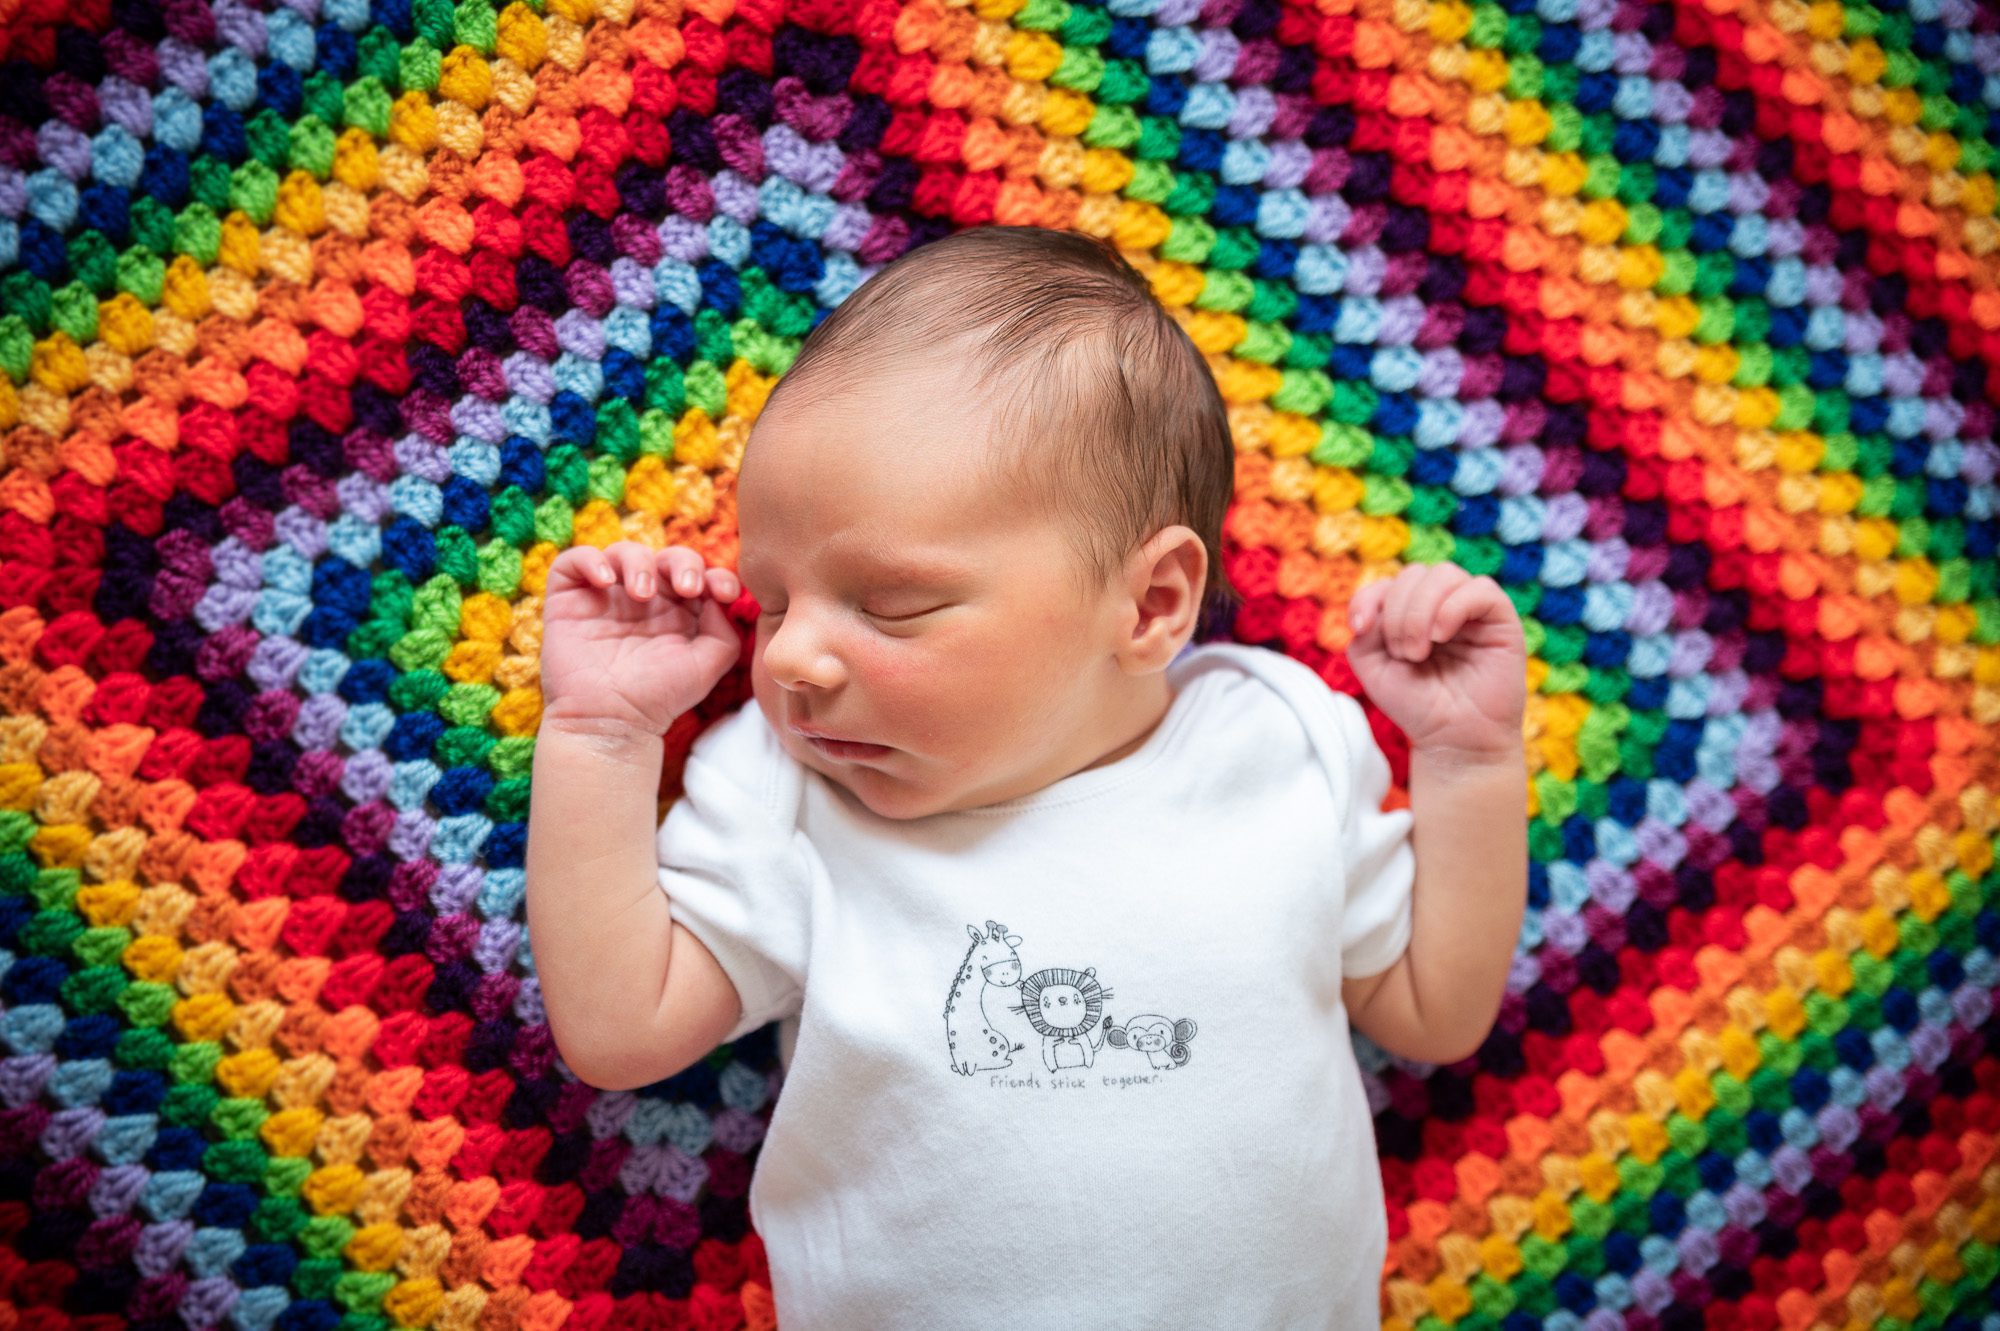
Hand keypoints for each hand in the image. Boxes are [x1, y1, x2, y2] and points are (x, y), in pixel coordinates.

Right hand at [539, 540, 742, 739]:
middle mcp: (644, 599)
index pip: (699, 575)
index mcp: (677, 611)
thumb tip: (720, 598)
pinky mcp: (570, 598)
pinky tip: (607, 582)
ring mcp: (607, 596)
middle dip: (682, 563)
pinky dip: (591, 560)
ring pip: (624, 552)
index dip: (715, 574)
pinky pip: (574, 560)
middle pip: (666, 557)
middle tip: (686, 587)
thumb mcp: (707, 665)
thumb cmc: (659, 697)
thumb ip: (724, 631)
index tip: (723, 591)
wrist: (611, 721)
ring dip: (639, 563)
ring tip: (642, 594)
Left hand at [1345, 562, 1525, 762]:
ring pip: (1444, 574)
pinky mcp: (1501, 618)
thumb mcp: (1374, 668)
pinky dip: (1452, 607)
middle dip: (1397, 613)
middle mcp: (1442, 604)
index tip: (1360, 628)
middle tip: (1404, 654)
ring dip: (1420, 611)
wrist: (1454, 740)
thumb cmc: (1417, 704)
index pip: (1388, 581)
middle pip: (1414, 574)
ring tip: (1419, 652)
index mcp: (1412, 611)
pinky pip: (1481, 588)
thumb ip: (1364, 633)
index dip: (1368, 597)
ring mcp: (1472, 609)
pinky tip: (1442, 636)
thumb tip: (1373, 608)